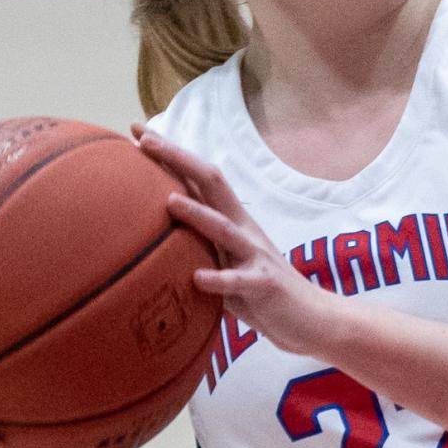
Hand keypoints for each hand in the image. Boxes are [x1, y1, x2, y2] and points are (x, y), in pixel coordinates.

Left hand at [132, 125, 337, 356]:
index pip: (198, 177)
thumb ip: (200, 245)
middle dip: (178, 159)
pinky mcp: (264, 285)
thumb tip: (155, 236)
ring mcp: (255, 255)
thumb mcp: (226, 262)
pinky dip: (219, 279)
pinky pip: (240, 282)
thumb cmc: (259, 291)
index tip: (136, 130)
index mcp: (232, 220)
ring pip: (224, 228)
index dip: (169, 152)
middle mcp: (243, 229)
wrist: (311, 317)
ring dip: (197, 214)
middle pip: (212, 183)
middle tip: (144, 141)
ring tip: (169, 202)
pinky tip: (198, 279)